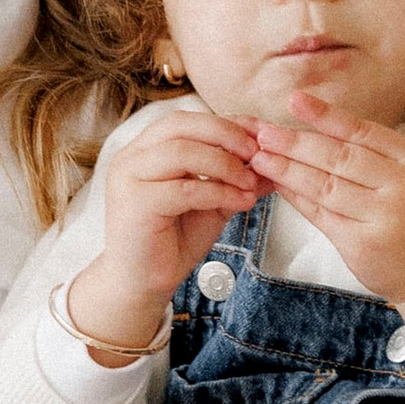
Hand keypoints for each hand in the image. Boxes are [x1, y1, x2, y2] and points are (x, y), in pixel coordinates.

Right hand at [66, 97, 260, 356]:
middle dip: (226, 135)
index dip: (226, 123)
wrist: (144, 283)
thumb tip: (275, 159)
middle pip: (182, 126)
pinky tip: (242, 202)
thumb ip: (235, 178)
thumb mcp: (212, 201)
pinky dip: (219, 192)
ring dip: (225, 164)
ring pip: (183, 153)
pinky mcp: (135, 203)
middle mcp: (131, 156)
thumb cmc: (174, 240)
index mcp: (146, 149)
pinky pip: (185, 189)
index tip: (261, 135)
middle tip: (258, 152)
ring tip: (251, 181)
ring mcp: (128, 177)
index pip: (187, 120)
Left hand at [244, 88, 404, 362]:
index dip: (325, 115)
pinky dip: (297, 199)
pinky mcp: (364, 245)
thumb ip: (373, 154)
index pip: (362, 131)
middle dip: (296, 142)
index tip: (294, 100)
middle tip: (263, 132)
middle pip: (339, 157)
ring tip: (260, 157)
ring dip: (288, 170)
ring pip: (325, 186)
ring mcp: (383, 218)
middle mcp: (401, 186)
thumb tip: (316, 127)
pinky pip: (322, 216)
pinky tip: (279, 186)